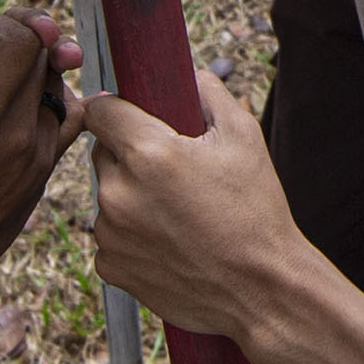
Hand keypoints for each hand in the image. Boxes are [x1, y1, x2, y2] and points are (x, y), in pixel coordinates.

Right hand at [0, 3, 82, 315]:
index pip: (19, 42)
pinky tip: (16, 103)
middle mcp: (20, 137)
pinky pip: (62, 122)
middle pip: (41, 58)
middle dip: (15, 36)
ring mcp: (37, 159)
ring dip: (30, 69)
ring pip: (55, 87)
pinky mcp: (41, 177)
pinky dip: (46, 101)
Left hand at [86, 74, 363, 363]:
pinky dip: (131, 236)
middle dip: (129, 154)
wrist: (263, 289)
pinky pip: (110, 237)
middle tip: (171, 171)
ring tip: (177, 212)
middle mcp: (118, 192)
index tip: (133, 116)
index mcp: (148, 153)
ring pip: (107, 196)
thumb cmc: (257, 211)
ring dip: (130, 196)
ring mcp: (110, 234)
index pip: (100, 110)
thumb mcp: (245, 138)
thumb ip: (210, 94)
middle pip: (103, 152)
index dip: (117, 109)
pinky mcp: (111, 267)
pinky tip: (170, 242)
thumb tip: (191, 74)